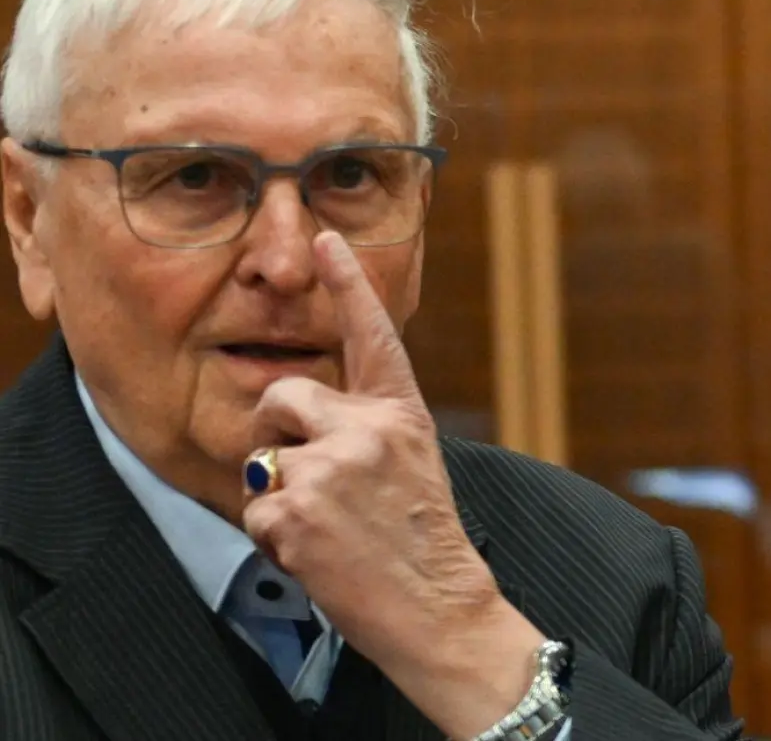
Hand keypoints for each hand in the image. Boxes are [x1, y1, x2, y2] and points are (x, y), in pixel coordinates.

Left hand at [241, 231, 543, 736]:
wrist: (438, 606)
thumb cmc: (423, 542)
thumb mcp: (412, 467)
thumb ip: (366, 431)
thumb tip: (300, 421)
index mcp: (402, 413)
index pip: (372, 334)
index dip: (348, 283)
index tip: (326, 238)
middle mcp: (367, 426)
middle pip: (284, 394)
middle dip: (277, 430)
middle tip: (300, 476)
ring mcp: (330, 464)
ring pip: (266, 459)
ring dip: (281, 497)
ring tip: (327, 530)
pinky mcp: (295, 505)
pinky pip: (257, 509)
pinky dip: (276, 537)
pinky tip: (317, 554)